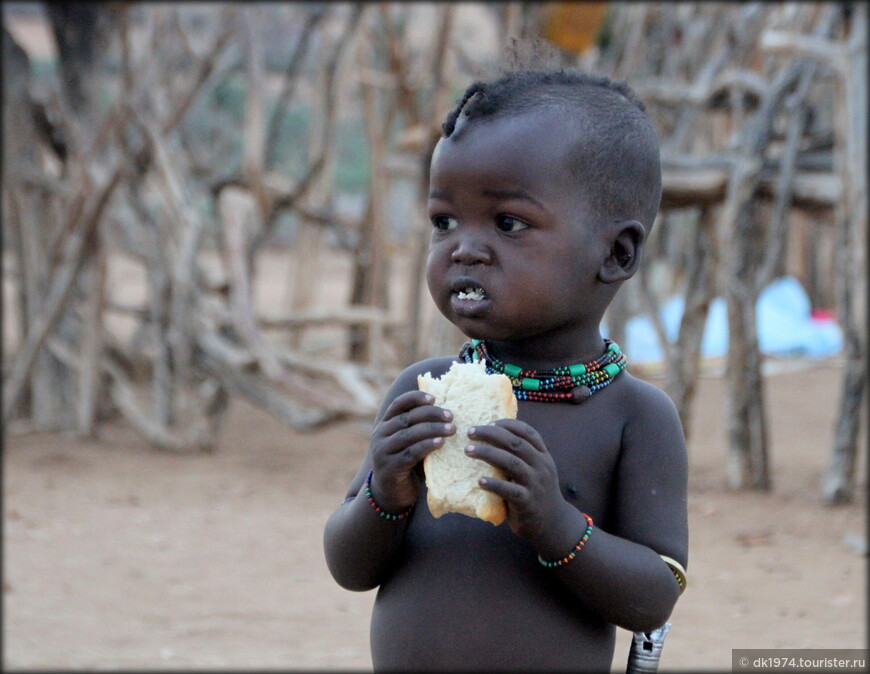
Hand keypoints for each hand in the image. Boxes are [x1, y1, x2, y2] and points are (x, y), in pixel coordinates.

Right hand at [368, 390, 454, 511]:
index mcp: (384, 424)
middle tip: (451, 416)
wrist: (390, 494)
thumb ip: (418, 428)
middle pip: (407, 418)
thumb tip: (446, 413)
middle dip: (431, 414)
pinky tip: (441, 443)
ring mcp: (383, 451)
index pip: (398, 404)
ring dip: (433, 429)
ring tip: (452, 429)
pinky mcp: (390, 467)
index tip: (434, 398)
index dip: (415, 398)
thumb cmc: (406, 464)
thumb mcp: (409, 442)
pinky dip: (427, 446)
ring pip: (409, 434)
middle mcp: (380, 435)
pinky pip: (411, 453)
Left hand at [465, 419, 568, 543]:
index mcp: (543, 455)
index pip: (528, 432)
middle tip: (470, 432)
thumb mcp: (536, 470)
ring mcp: (535, 484)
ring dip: (488, 454)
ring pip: (511, 463)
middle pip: (515, 443)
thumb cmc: (536, 492)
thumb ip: (521, 456)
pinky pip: (509, 491)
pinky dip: (494, 484)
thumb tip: (491, 438)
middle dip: (491, 434)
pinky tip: (480, 481)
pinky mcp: (527, 502)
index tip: (489, 422)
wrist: (552, 523)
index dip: (508, 424)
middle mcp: (541, 466)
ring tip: (468, 450)